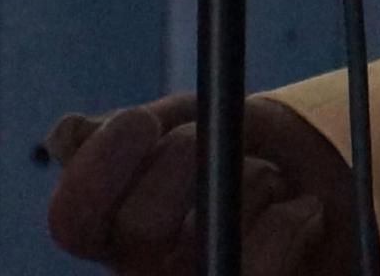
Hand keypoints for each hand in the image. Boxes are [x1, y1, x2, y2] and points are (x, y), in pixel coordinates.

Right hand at [45, 92, 359, 275]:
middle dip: (185, 157)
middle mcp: (141, 270)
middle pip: (141, 226)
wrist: (310, 182)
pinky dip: (287, 224)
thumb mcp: (186, 122)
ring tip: (268, 174)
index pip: (73, 219)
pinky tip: (300, 208)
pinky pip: (257, 269)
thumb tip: (69, 135)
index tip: (141, 119)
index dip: (99, 168)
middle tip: (219, 134)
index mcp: (109, 229)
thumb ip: (129, 129)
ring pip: (205, 246)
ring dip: (248, 185)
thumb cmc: (236, 149)